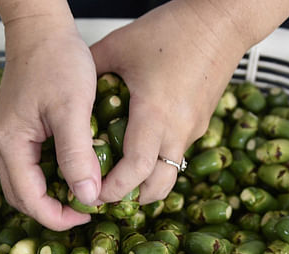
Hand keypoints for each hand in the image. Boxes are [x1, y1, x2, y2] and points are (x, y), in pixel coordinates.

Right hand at [0, 6, 100, 230]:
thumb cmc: (57, 60)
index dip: (57, 216)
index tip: (89, 214)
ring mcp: (8, 135)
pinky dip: (51, 175)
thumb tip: (88, 197)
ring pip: (25, 181)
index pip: (28, 199)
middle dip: (52, 210)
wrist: (41, 25)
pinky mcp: (18, 127)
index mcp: (10, 142)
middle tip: (87, 209)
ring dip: (52, 193)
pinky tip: (76, 169)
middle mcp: (2, 143)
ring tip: (84, 193)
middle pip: (21, 195)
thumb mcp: (73, 108)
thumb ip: (77, 154)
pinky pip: (31, 163)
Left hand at [90, 0, 288, 203]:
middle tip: (105, 196)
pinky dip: (157, 162)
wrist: (222, 20)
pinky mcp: (201, 124)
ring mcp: (194, 129)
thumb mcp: (118, 47)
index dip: (112, 189)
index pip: (134, 171)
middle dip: (130, 198)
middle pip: (157, 187)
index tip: (93, 193)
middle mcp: (178, 129)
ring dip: (146, 183)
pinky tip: (138, 150)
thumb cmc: (171, 29)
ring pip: (170, 174)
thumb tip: (67, 95)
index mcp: (155, 113)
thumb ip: (90, 72)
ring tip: (120, 180)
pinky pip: (177, 154)